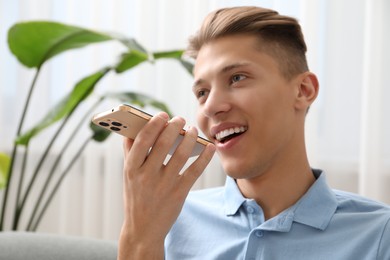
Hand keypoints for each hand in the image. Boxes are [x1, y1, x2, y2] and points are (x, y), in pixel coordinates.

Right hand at [118, 112, 214, 259]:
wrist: (143, 230)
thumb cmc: (136, 197)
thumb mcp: (128, 176)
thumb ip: (130, 153)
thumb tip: (133, 129)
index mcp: (131, 169)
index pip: (142, 140)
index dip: (153, 124)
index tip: (162, 115)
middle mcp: (146, 176)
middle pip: (163, 144)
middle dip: (174, 127)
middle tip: (180, 119)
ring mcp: (164, 185)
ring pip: (181, 155)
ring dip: (190, 138)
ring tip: (193, 130)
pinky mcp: (179, 194)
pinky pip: (194, 171)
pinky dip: (204, 157)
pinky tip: (209, 147)